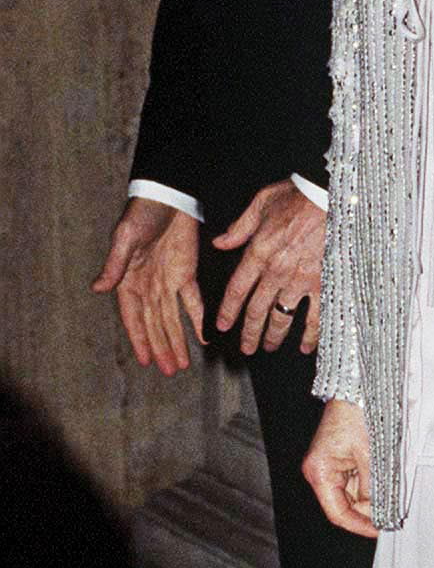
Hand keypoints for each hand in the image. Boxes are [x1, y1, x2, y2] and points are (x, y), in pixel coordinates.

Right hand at [91, 197, 204, 376]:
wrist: (168, 195)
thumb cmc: (140, 214)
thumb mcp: (124, 238)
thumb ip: (115, 265)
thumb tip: (97, 289)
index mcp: (129, 280)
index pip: (133, 317)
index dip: (139, 339)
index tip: (145, 361)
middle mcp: (148, 286)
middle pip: (155, 324)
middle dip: (162, 347)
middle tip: (170, 371)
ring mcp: (168, 281)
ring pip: (173, 318)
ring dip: (177, 340)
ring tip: (182, 363)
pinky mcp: (187, 273)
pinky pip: (192, 302)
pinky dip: (197, 319)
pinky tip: (203, 337)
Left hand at [213, 181, 325, 356]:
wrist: (330, 197)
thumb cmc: (297, 196)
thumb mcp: (261, 204)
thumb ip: (239, 228)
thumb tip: (220, 242)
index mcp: (258, 253)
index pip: (237, 290)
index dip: (227, 311)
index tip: (222, 325)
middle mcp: (276, 271)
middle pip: (257, 310)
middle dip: (249, 332)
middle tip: (246, 347)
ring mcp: (300, 280)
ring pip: (282, 316)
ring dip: (274, 335)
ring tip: (268, 346)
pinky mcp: (323, 283)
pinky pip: (315, 315)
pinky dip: (310, 333)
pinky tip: (305, 345)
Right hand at [301, 399, 377, 536]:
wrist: (357, 389)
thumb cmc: (357, 415)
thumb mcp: (370, 456)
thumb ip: (372, 487)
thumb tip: (378, 512)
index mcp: (320, 472)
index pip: (338, 513)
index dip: (359, 525)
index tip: (379, 529)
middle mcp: (320, 471)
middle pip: (345, 505)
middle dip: (368, 510)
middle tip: (392, 513)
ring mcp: (329, 466)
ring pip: (353, 494)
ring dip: (371, 496)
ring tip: (390, 494)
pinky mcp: (340, 460)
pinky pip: (356, 481)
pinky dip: (370, 484)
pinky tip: (384, 482)